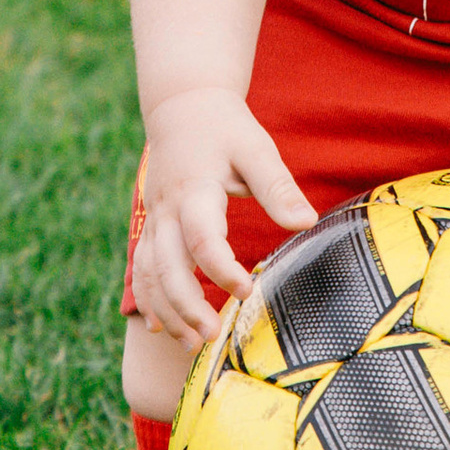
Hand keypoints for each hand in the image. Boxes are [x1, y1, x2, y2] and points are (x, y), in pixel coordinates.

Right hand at [132, 86, 315, 345]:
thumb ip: (277, 187)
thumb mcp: (255, 149)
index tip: (248, 289)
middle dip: (186, 305)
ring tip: (192, 344)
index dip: (221, 269)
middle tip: (213, 334)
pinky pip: (142, 268)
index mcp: (195, 190)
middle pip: (166, 266)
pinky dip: (149, 299)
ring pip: (149, 273)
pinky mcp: (152, 226)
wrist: (182, 104)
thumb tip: (306, 222)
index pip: (202, 238)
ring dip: (167, 311)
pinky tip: (161, 328)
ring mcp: (155, 219)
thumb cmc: (226, 129)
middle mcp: (167, 210)